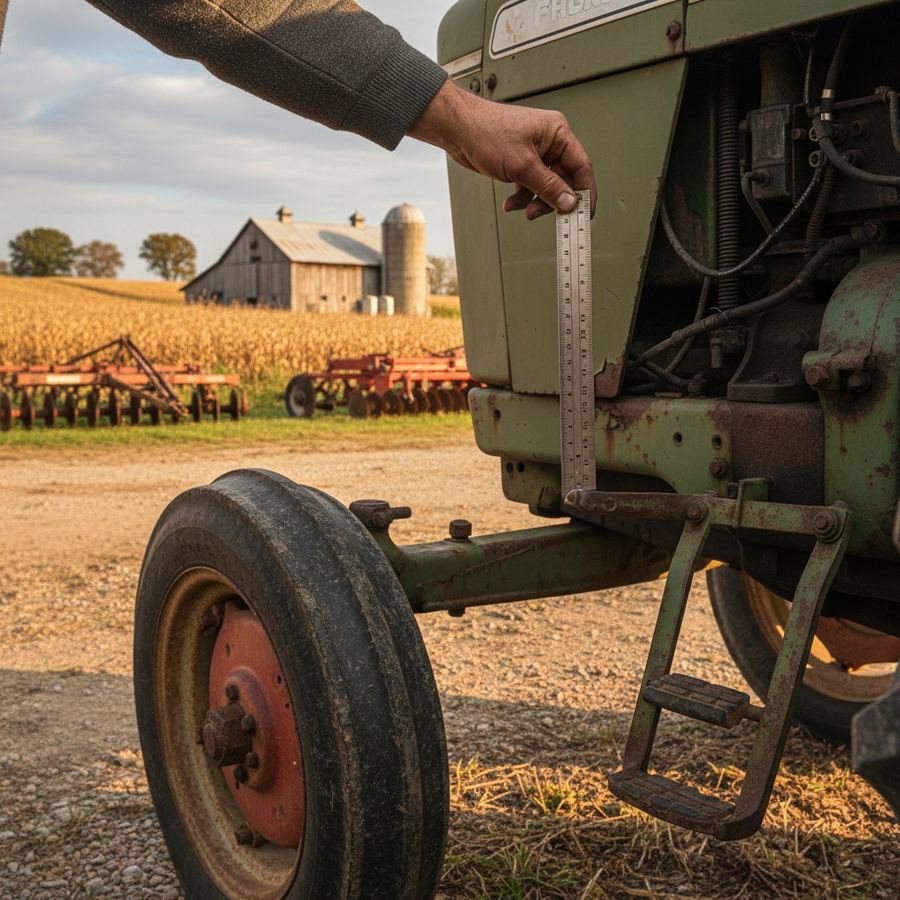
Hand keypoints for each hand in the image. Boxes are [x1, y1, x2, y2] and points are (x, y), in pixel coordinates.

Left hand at [409, 80, 595, 219]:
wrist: (458, 129)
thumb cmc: (487, 132)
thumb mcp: (522, 166)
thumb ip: (548, 187)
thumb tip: (569, 202)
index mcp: (557, 134)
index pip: (581, 167)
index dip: (586, 192)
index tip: (586, 214)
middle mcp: (549, 142)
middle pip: (563, 180)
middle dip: (553, 200)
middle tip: (546, 216)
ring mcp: (534, 153)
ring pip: (545, 186)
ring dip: (534, 202)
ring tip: (522, 210)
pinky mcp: (520, 163)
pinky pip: (529, 186)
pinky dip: (521, 197)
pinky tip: (510, 204)